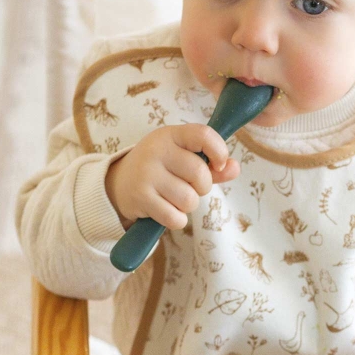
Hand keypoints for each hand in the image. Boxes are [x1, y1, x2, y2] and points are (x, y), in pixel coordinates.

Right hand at [105, 124, 240, 229]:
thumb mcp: (183, 159)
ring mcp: (146, 174)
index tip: (219, 164)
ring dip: (188, 205)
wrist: (119, 185)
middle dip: (202, 187)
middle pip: (200, 174)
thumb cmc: (161, 170)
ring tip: (173, 197)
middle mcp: (156, 150)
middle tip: (188, 186)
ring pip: (189, 199)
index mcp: (170, 135)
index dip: (219, 151)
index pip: (203, 135)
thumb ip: (212, 165)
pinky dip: (176, 220)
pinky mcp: (141, 198)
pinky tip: (165, 210)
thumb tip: (235, 168)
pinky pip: (176, 218)